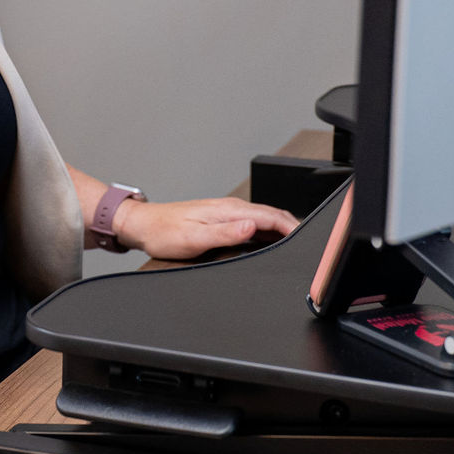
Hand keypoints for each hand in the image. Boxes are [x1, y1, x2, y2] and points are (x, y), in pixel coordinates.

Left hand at [113, 197, 297, 260]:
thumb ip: (225, 233)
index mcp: (229, 210)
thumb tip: (252, 227)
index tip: (307, 241)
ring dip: (281, 229)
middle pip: (272, 215)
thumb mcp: (194, 238)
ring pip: (264, 219)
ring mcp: (227, 212)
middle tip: (309, 245)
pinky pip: (253, 223)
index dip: (292, 228)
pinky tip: (270, 241)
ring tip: (296, 244)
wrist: (144, 225)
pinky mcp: (222, 219)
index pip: (271, 216)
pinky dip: (268, 231)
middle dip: (292, 227)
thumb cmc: (164, 233)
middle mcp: (231, 208)